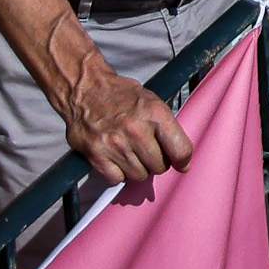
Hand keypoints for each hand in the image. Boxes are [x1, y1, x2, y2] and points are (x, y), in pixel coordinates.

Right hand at [60, 66, 190, 186]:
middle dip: (157, 162)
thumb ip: (167, 127)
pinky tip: (116, 159)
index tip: (181, 163)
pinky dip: (117, 173)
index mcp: (155, 114)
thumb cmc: (120, 95)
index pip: (181, 150)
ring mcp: (115, 144)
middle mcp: (136, 130)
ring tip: (131, 154)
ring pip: (138, 175)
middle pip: (159, 166)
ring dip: (137, 168)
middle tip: (149, 153)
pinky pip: (116, 178)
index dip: (183, 160)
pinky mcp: (96, 154)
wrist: (85, 90)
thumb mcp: (153, 102)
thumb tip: (181, 155)